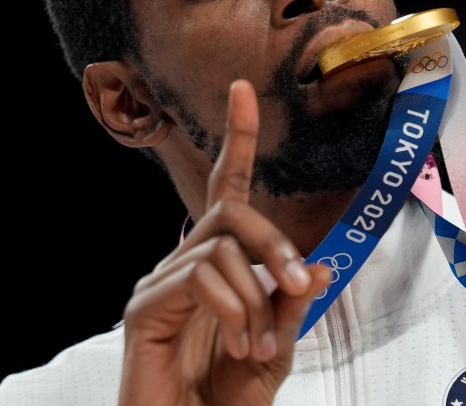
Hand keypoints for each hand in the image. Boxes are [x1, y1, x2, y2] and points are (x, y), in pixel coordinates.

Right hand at [118, 79, 330, 405]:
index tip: (242, 90)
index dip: (237, 138)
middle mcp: (186, 260)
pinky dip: (230, 307)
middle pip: (230, 210)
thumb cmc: (231, 396)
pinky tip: (235, 341)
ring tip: (256, 343)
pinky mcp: (144, 304)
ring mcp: (161, 280)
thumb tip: (321, 265)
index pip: (228, 189)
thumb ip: (290, 302)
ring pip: (218, 246)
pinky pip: (197, 276)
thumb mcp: (276, 344)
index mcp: (219, 262)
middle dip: (271, 241)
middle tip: (297, 282)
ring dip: (253, 294)